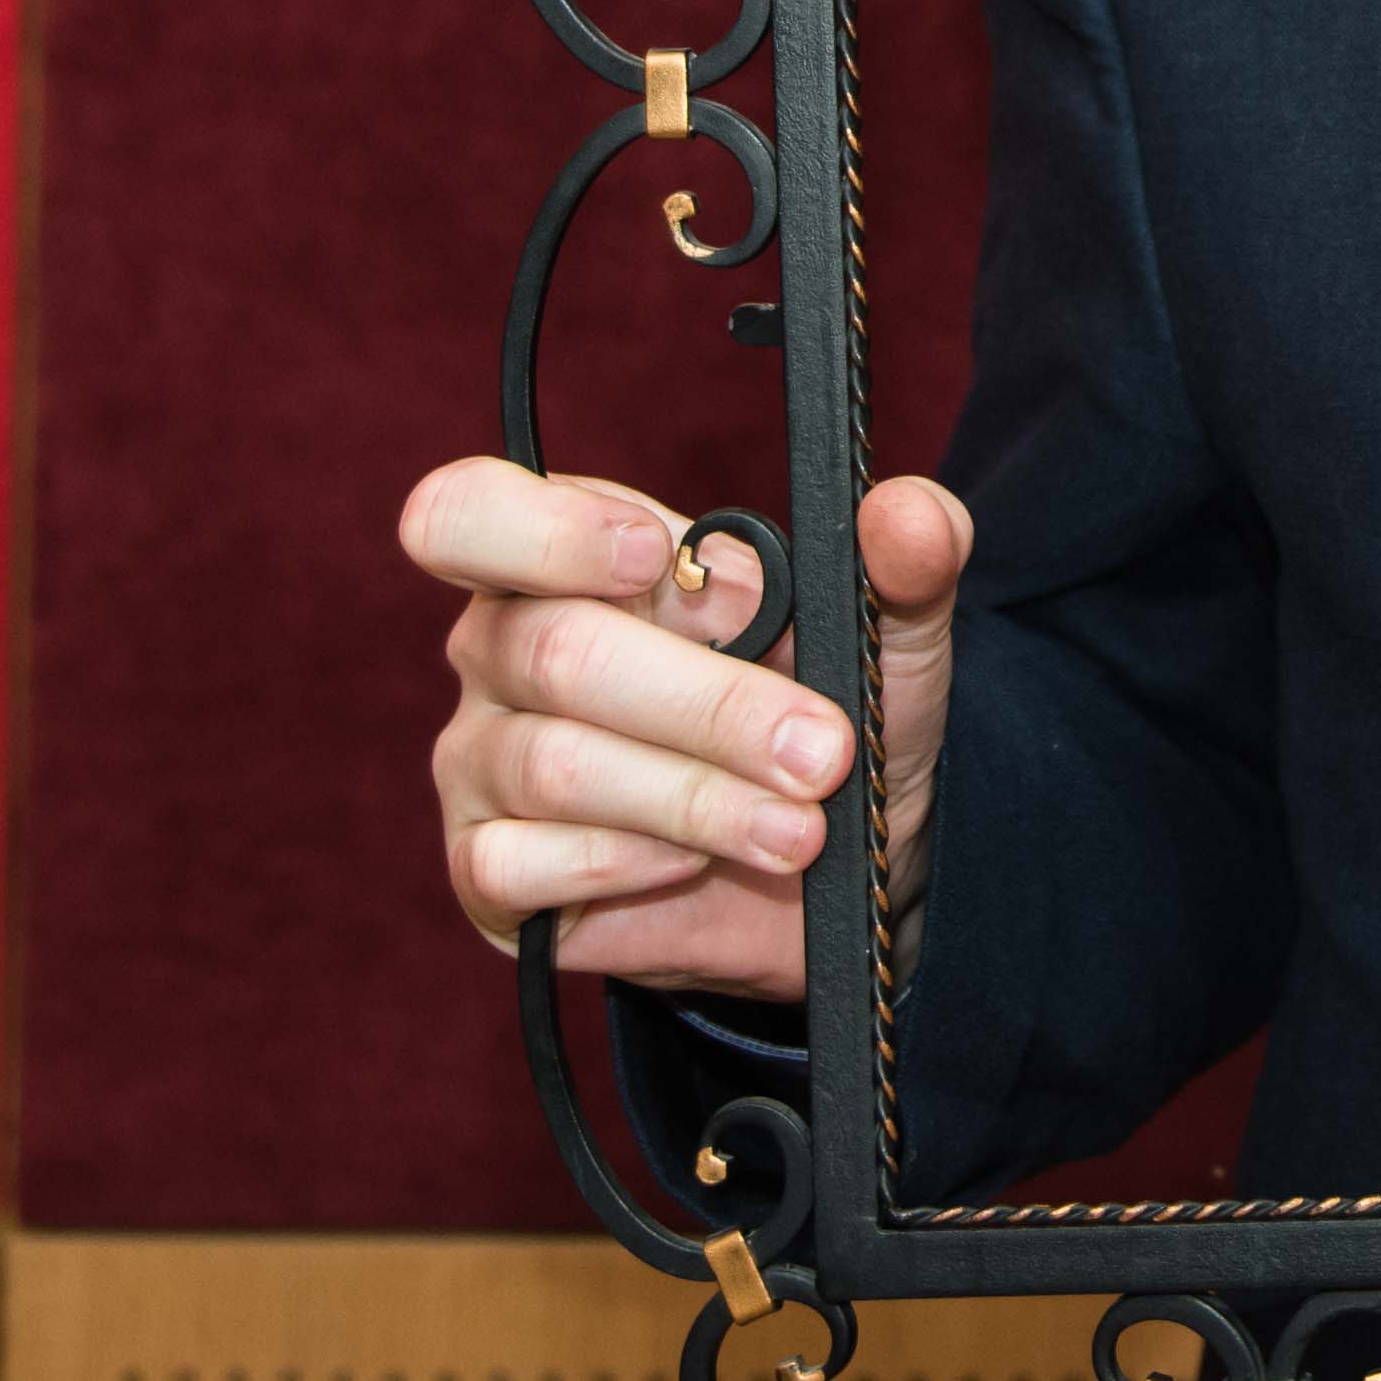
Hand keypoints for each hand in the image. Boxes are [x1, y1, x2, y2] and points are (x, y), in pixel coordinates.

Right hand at [406, 458, 973, 994]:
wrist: (828, 857)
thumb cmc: (825, 709)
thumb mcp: (884, 631)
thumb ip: (905, 559)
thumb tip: (909, 515)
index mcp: (564, 551)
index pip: (472, 510)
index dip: (547, 529)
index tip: (657, 555)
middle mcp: (499, 645)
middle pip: (556, 649)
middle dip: (709, 706)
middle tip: (818, 753)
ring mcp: (478, 760)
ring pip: (554, 764)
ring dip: (694, 798)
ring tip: (797, 828)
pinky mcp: (483, 870)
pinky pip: (516, 866)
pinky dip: (623, 862)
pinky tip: (695, 863)